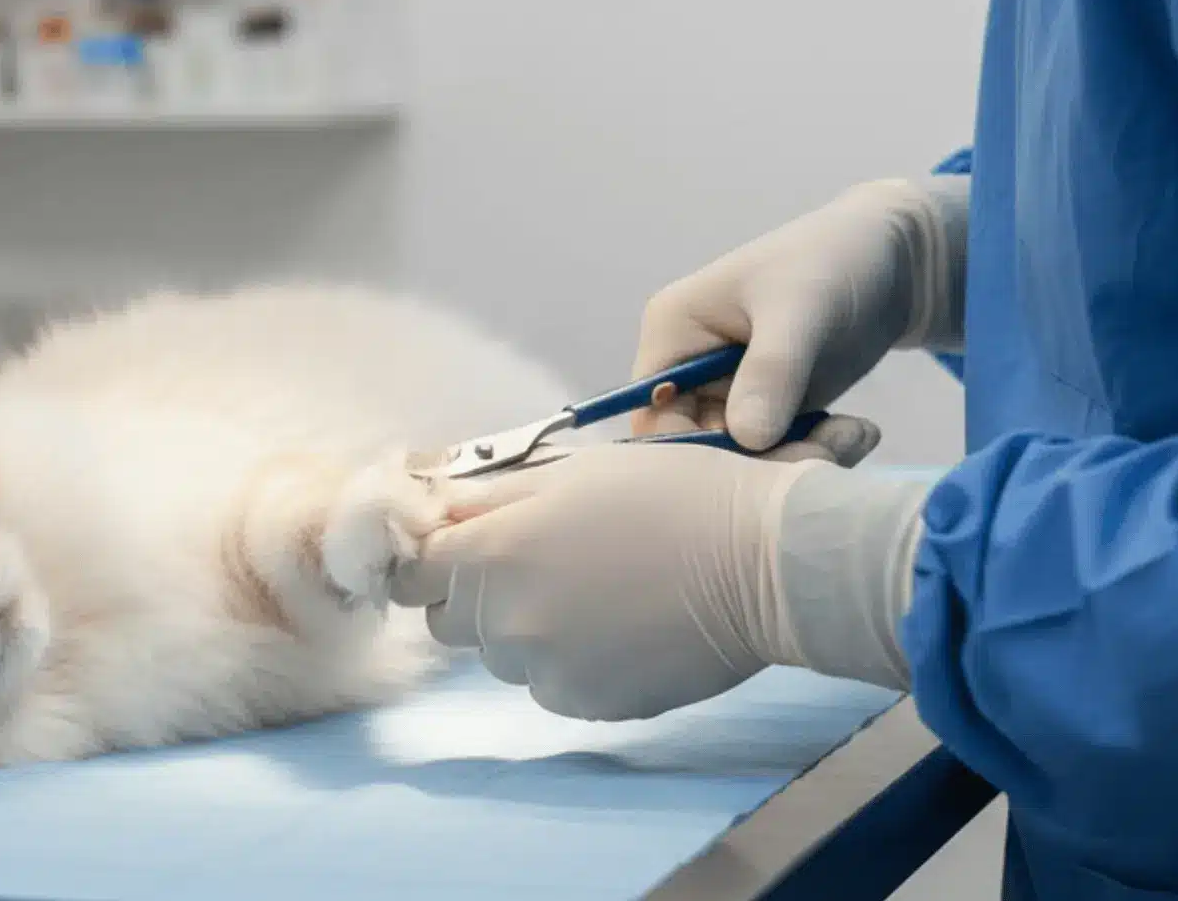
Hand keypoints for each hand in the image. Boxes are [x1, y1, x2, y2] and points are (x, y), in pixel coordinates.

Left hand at [394, 440, 931, 722]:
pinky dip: (569, 662)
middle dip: (476, 593)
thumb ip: (490, 495)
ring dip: (526, 628)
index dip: (430, 558)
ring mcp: (544, 672)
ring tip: (593, 592)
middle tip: (539, 562)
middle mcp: (504, 621)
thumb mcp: (572, 472)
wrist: (764, 562)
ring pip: (500, 655)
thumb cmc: (671, 495)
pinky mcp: (586, 705)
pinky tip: (619, 628)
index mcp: (492, 553)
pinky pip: (549, 685)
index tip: (457, 547)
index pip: (412, 572)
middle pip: (450, 619)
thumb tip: (433, 506)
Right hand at [632, 176, 967, 449]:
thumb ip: (770, 371)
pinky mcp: (768, 411)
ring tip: (852, 437)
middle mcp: (689, 371)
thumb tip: (746, 439)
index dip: (691, 453)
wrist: (894, 260)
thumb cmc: (832, 262)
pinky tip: (856, 432)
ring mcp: (729, 394)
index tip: (753, 467)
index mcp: (672, 335)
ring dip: (795, 461)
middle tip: (824, 455)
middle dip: (758, 462)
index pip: (652, 414)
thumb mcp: (800, 311)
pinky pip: (776, 456)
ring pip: (741, 461)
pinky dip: (814, 455)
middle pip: (696, 448)